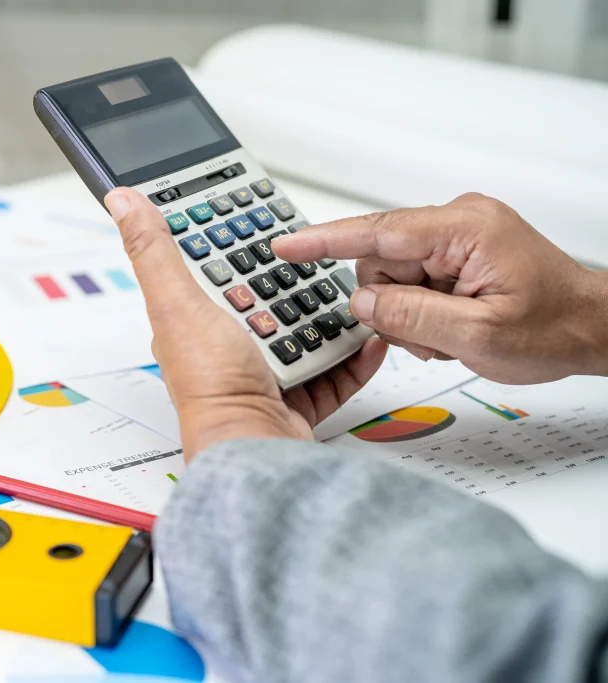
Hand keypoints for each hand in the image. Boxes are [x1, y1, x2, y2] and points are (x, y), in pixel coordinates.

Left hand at [103, 187, 387, 459]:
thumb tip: (122, 201)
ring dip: (327, 312)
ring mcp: (260, 372)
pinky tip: (367, 336)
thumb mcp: (178, 303)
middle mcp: (223, 345)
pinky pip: (330, 369)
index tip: (257, 213)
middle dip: (291, 275)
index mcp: (190, 319)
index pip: (210, 264)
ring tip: (348, 290)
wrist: (255, 447)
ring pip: (301, 328)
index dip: (232, 238)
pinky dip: (352, 354)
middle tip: (319, 250)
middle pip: (262, 294)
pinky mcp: (295, 398)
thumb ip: (154, 251)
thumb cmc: (212, 385)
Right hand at [272, 193, 607, 383]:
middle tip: (429, 334)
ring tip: (447, 333)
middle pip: (380, 261)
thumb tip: (360, 300)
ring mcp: (457, 236)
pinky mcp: (456, 251)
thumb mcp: (477, 335)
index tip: (285, 245)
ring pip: (392, 275)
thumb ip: (410, 315)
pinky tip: (448, 324)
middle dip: (392, 304)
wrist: (591, 328)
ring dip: (408, 312)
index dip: (324, 240)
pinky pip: (412, 279)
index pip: (377, 231)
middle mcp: (458, 222)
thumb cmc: (553, 327)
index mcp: (464, 230)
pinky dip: (421, 309)